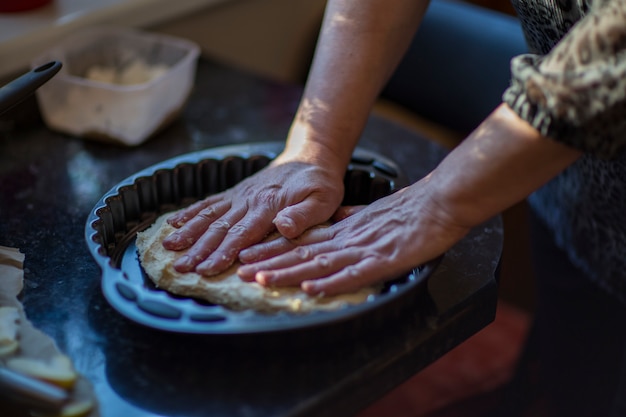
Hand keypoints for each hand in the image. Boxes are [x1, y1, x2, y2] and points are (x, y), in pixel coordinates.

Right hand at [161, 159, 344, 274]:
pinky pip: (210, 202)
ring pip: (210, 215)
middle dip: (199, 249)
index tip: (206, 270)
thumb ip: (304, 215)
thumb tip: (283, 227)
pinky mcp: (236, 193)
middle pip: (220, 228)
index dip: (223, 253)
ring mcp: (240, 196)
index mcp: (269, 206)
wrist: (310, 157)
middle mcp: (249, 201)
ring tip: (169, 248)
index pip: (242, 234)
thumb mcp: (323, 200)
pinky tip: (173, 223)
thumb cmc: (320, 184)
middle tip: (180, 268)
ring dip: (189, 232)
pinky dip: (191, 212)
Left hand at [237, 178, 470, 295]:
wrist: (439, 202)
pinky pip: (353, 274)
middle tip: (239, 270)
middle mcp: (347, 240)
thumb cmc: (410, 210)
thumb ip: (352, 219)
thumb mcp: (372, 214)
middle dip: (269, 263)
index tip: (247, 256)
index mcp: (344, 231)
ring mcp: (364, 250)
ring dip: (289, 273)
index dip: (273, 250)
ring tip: (262, 279)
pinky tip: (312, 289)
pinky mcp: (384, 260)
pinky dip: (331, 283)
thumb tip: (337, 220)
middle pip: (301, 253)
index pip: (301, 242)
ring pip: (319, 263)